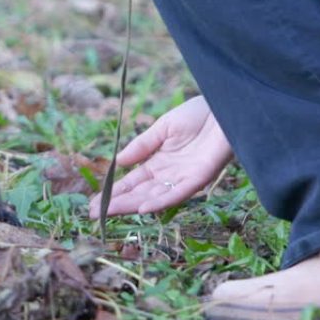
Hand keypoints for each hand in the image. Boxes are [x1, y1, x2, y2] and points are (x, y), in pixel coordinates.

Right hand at [89, 96, 232, 217]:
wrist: (226, 105)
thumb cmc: (199, 114)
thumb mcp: (163, 127)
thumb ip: (142, 145)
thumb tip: (118, 162)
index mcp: (160, 161)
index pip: (133, 181)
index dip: (115, 191)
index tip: (95, 202)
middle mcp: (170, 174)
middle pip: (140, 193)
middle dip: (118, 203)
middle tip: (94, 214)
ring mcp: (184, 178)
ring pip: (154, 197)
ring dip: (132, 206)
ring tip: (110, 212)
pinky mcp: (200, 178)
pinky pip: (178, 194)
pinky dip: (161, 202)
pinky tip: (143, 208)